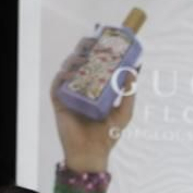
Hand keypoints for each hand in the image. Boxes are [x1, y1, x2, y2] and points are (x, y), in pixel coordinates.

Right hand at [51, 37, 136, 173]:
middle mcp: (82, 87)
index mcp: (96, 88)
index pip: (96, 65)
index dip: (99, 52)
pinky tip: (72, 73)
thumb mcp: (124, 113)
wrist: (92, 152)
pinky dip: (64, 76)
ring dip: (75, 60)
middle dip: (86, 50)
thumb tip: (134, 72)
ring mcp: (70, 93)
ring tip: (84, 56)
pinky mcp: (59, 101)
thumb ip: (128, 94)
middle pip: (81, 63)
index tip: (106, 41)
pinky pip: (58, 84)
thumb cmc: (108, 134)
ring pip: (69, 69)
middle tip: (93, 42)